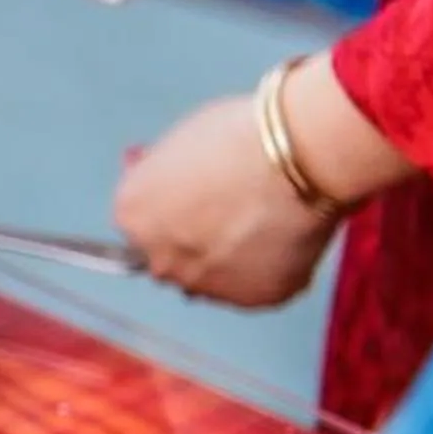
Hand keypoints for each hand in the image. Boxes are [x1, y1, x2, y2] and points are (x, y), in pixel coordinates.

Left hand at [113, 95, 338, 305]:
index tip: (198, 195)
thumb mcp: (180, 141)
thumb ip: (160, 173)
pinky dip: (273, 268)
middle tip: (235, 210)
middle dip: (197, 239)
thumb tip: (149, 171)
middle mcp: (159, 260)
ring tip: (268, 220)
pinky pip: (260, 286)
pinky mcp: (256, 298)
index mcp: (133, 217)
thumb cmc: (240, 135)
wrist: (299, 154)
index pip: (143, 224)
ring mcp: (206, 285)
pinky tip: (288, 236)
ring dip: (232, 258)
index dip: (173, 208)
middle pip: (173, 257)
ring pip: (215, 277)